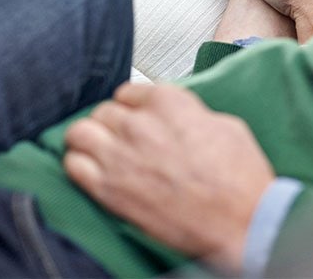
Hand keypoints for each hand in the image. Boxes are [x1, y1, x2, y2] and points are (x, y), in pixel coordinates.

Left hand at [64, 83, 274, 273]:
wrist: (240, 220)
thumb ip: (192, 114)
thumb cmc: (239, 178)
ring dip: (88, 140)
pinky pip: (72, 166)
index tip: (135, 116)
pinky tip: (92, 173)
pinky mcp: (108, 189)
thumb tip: (180, 117)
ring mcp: (119, 155)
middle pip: (102, 111)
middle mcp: (139, 124)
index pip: (129, 92)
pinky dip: (78, 166)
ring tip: (99, 151)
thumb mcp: (225, 125)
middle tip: (120, 137)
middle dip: (110, 123)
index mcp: (169, 102)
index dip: (132, 106)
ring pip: (79, 133)